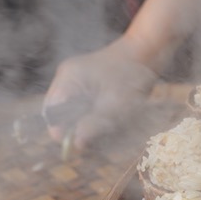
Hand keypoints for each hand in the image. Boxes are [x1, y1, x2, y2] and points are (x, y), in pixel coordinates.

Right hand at [42, 37, 158, 148]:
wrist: (147, 54)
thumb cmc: (132, 76)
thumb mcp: (115, 105)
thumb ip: (94, 124)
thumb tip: (77, 144)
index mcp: (68, 79)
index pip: (53, 110)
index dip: (59, 130)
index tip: (73, 145)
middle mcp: (68, 78)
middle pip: (61, 112)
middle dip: (74, 128)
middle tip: (90, 143)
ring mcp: (79, 80)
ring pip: (74, 111)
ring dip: (86, 123)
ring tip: (105, 130)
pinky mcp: (91, 85)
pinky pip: (86, 106)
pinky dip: (95, 116)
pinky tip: (110, 122)